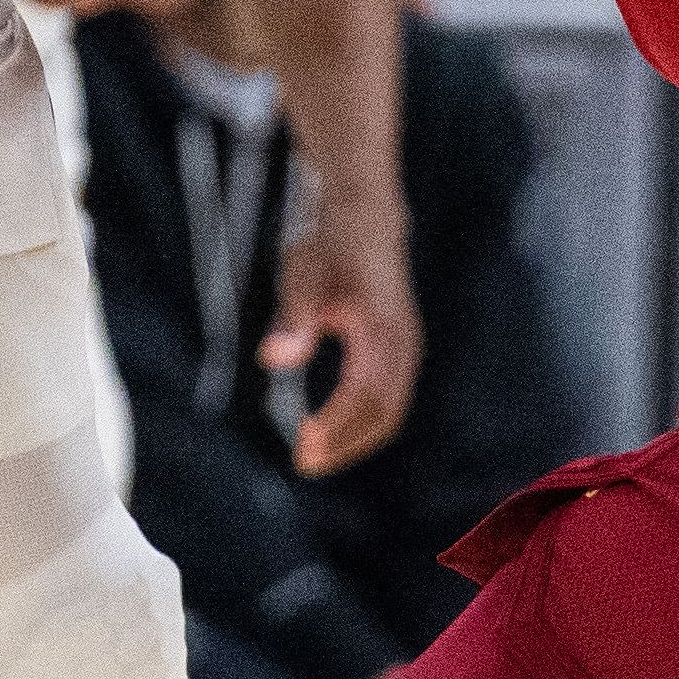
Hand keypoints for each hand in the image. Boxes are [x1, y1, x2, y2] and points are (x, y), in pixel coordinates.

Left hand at [269, 194, 417, 476]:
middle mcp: (404, 343)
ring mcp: (406, 348)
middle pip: (384, 414)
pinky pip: (387, 398)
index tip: (303, 449)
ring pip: (389, 410)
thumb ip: (292, 319)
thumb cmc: (328, 244)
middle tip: (304, 462)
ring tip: (312, 450)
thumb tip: (272, 360)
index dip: (336, 429)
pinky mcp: (399, 350)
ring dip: (353, 437)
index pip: (366, 397)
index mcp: (384, 327)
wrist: (363, 216)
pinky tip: (328, 427)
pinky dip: (361, 421)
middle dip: (345, 443)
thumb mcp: (301, 274)